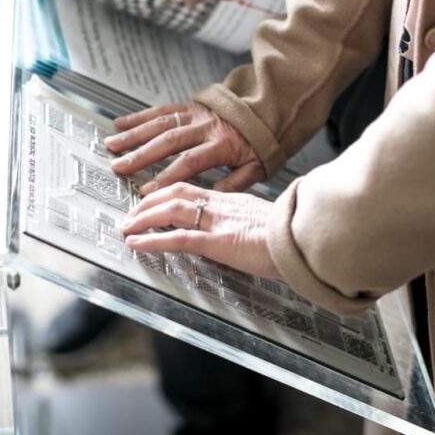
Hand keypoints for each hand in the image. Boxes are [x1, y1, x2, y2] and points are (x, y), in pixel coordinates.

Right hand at [105, 102, 264, 192]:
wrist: (268, 110)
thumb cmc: (260, 144)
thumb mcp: (256, 167)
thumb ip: (234, 184)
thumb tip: (210, 198)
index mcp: (222, 144)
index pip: (190, 162)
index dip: (166, 176)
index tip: (146, 191)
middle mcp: (206, 126)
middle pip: (168, 141)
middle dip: (141, 155)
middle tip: (119, 168)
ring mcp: (196, 114)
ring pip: (160, 124)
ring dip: (134, 135)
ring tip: (112, 146)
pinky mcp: (190, 105)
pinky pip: (162, 110)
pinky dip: (139, 117)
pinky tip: (121, 124)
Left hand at [122, 183, 279, 279]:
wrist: (308, 237)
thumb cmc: (294, 234)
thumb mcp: (267, 222)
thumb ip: (249, 223)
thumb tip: (241, 232)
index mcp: (233, 200)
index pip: (192, 190)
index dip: (167, 193)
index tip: (152, 201)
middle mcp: (222, 204)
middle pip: (175, 194)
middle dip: (148, 202)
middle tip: (130, 213)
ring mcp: (219, 221)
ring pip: (171, 211)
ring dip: (143, 218)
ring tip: (126, 226)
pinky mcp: (219, 241)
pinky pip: (178, 238)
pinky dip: (152, 240)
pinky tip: (136, 243)